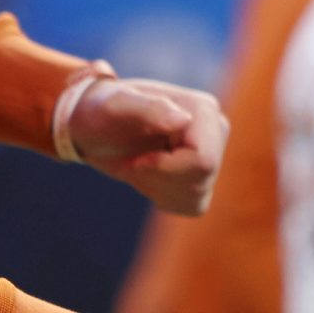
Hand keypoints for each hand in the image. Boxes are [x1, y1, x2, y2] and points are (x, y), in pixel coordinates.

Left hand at [67, 78, 227, 214]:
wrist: (97, 128)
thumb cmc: (103, 111)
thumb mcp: (116, 106)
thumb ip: (149, 108)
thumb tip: (183, 120)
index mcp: (203, 108)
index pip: (202, 160)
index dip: (163, 168)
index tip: (136, 158)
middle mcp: (216, 130)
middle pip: (200, 180)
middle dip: (158, 178)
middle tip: (133, 162)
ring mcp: (213, 154)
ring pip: (196, 196)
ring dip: (156, 187)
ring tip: (139, 165)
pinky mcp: (204, 178)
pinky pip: (192, 206)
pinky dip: (163, 197)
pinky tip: (148, 176)